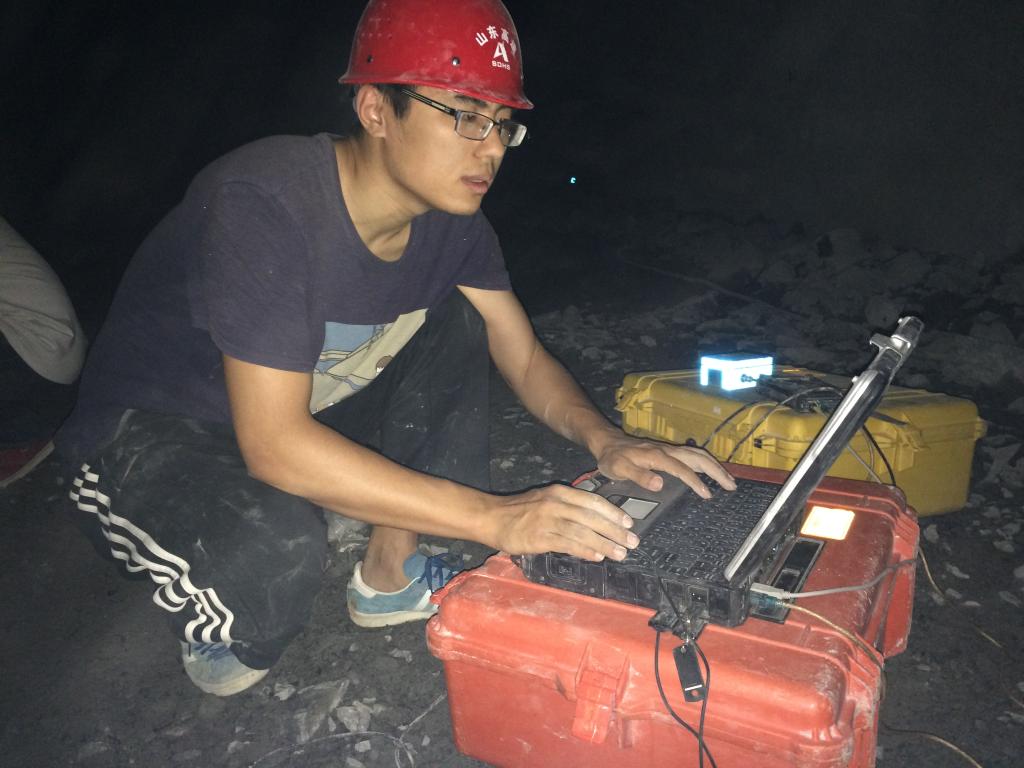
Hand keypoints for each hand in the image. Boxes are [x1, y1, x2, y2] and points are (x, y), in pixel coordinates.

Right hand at [487, 484, 639, 561]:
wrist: (491, 517)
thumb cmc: (519, 511)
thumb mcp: (545, 500)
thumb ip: (568, 508)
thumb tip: (593, 522)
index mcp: (559, 492)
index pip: (593, 501)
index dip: (613, 512)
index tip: (628, 523)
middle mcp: (556, 503)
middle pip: (592, 517)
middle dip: (615, 531)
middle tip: (632, 542)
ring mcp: (548, 520)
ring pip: (584, 531)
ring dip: (605, 543)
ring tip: (620, 553)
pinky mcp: (540, 537)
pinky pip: (568, 543)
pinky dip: (586, 550)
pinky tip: (598, 556)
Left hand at [592, 431, 735, 498]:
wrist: (607, 442)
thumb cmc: (613, 458)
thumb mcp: (619, 469)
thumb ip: (639, 476)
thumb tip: (660, 484)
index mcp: (657, 456)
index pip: (682, 469)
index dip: (696, 482)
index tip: (708, 495)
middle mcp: (667, 451)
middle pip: (698, 458)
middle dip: (717, 471)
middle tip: (732, 486)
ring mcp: (669, 450)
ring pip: (698, 455)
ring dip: (715, 466)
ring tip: (728, 480)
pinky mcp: (669, 451)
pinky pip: (693, 455)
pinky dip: (706, 463)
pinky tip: (711, 472)